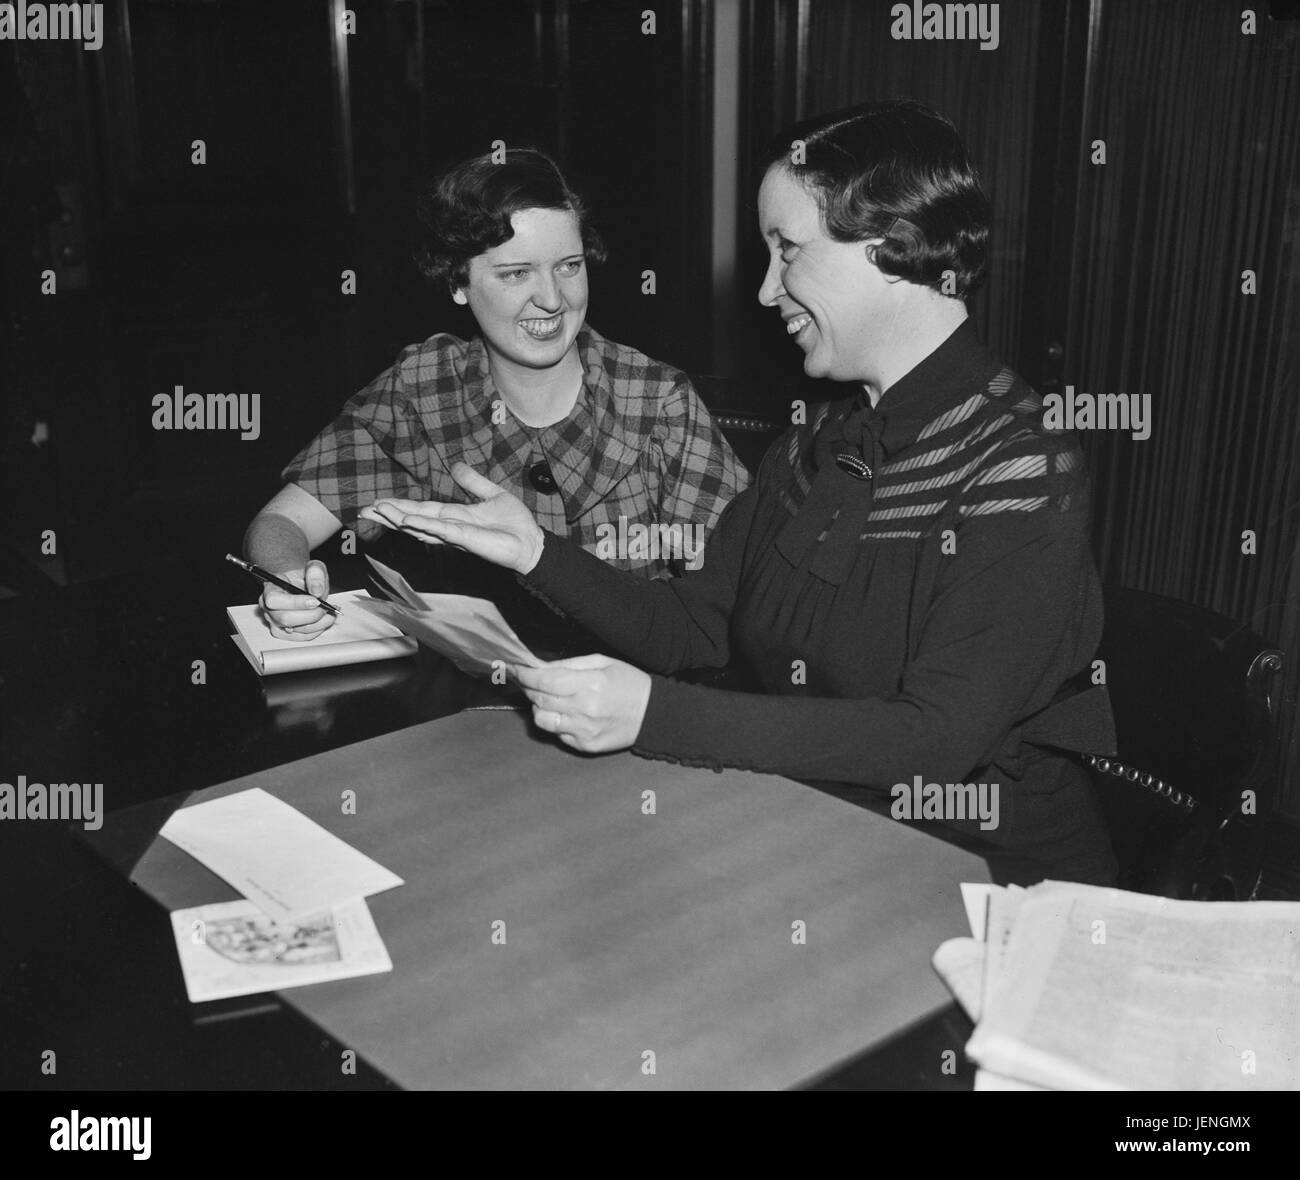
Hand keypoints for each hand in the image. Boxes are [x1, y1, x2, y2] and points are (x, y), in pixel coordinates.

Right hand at [261, 560, 334, 640]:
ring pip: (296, 631)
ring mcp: (276, 622)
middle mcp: (269, 607)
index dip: (295, 602)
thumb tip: (316, 591)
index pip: (274, 600)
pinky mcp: (286, 632)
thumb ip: (315, 572)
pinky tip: (325, 619)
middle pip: (285, 619)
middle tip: (324, 607)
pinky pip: (303, 637)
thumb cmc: (303, 576)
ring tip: (330, 612)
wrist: (301, 584)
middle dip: (310, 615)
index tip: (315, 600)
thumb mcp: (313, 567)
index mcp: (270, 589)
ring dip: (318, 623)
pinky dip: (318, 629)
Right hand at [360, 462, 544, 574]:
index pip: (421, 509)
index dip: (399, 506)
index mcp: (454, 516)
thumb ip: (473, 482)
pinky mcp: (467, 539)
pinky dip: (425, 525)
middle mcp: (450, 527)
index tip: (377, 503)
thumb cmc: (514, 524)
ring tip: (378, 511)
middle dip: (389, 515)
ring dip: (399, 518)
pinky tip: (408, 520)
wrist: (530, 542)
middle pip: (413, 519)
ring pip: (422, 525)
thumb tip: (455, 466)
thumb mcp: (492, 494)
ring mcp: (456, 534)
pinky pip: (442, 531)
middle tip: (364, 510)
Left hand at [513, 655, 651, 753]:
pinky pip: (557, 734)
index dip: (525, 675)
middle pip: (540, 699)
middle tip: (526, 681)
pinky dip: (555, 722)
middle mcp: (584, 709)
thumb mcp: (603, 662)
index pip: (544, 681)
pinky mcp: (585, 746)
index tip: (515, 669)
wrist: (653, 714)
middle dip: (528, 688)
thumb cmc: (629, 683)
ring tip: (548, 699)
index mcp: (589, 684)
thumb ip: (570, 664)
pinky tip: (565, 714)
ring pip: (542, 720)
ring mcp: (583, 730)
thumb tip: (541, 666)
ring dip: (539, 707)